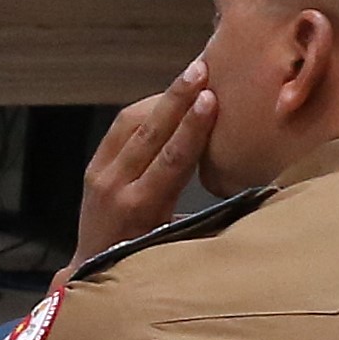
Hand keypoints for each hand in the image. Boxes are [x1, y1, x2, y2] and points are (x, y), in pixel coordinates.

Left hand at [73, 59, 218, 265]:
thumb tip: (247, 188)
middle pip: (149, 132)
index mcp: (142, 207)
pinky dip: (143, 111)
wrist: (91, 271)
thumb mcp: (176, 243)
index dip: (192, 127)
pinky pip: (119, 130)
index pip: (171, 159)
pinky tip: (166, 99)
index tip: (211, 99)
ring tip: (190, 76)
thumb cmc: (146, 261)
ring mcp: (99, 174)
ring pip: (130, 124)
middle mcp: (116, 186)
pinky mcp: (92, 167)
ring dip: (162, 98)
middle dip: (177, 98)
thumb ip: (203, 215)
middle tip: (200, 68)